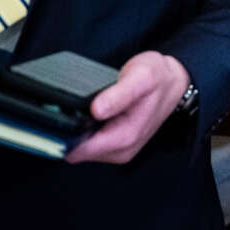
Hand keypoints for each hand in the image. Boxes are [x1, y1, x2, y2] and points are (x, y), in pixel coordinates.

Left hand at [66, 51, 190, 163]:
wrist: (174, 83)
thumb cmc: (158, 78)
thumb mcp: (141, 77)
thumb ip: (119, 94)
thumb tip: (95, 110)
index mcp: (125, 137)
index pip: (79, 149)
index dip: (62, 134)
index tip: (55, 116)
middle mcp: (121, 150)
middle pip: (76, 152)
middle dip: (67, 132)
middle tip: (69, 105)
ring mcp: (119, 151)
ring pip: (80, 150)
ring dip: (75, 131)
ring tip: (83, 107)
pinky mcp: (115, 146)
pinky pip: (88, 145)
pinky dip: (83, 131)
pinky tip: (89, 114)